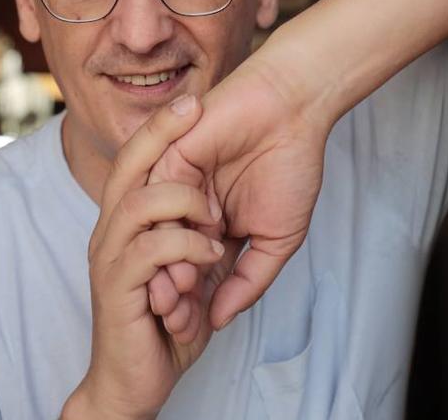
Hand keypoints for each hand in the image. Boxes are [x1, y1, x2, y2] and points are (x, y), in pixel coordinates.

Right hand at [62, 94, 242, 419]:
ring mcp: (110, 256)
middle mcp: (109, 231)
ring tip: (217, 222)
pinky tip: (212, 254)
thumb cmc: (158, 330)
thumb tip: (228, 215)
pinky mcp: (119, 286)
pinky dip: (187, 244)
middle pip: (129, 165)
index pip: (136, 161)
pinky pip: (152, 247)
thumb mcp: (188, 276)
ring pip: (141, 202)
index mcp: (123, 223)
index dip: (161, 128)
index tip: (192, 101)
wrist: (129, 384)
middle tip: (197, 109)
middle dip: (163, 132)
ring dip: (186, 202)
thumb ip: (199, 243)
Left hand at [147, 40, 328, 336]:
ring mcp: (174, 186)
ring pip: (156, 236)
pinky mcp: (167, 161)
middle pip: (165, 260)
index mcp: (208, 226)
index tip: (193, 336)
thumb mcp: (276, 239)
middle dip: (168, 295)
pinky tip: (185, 250)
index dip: (190, 306)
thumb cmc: (290, 165)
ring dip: (164, 267)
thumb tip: (222, 321)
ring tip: (179, 289)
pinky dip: (167, 231)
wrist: (291, 111)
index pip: (191, 274)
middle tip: (176, 320)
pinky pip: (156, 203)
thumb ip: (249, 281)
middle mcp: (185, 208)